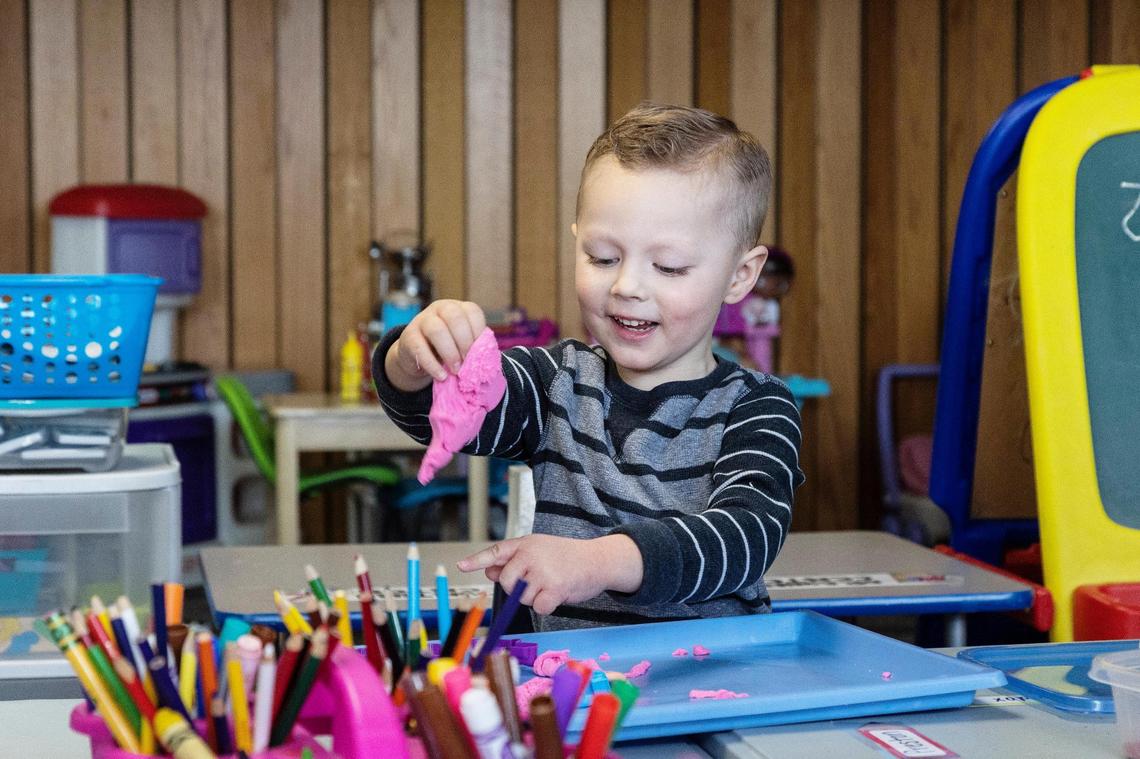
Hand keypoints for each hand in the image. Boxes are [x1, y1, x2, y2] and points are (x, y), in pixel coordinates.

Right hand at [385, 300, 485, 390]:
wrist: (415, 356)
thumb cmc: (445, 349)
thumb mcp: (460, 344)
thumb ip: (472, 347)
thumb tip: (485, 360)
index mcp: (458, 308)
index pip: (472, 311)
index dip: (478, 332)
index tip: (480, 352)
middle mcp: (440, 309)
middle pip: (454, 317)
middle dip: (464, 342)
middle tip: (468, 362)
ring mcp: (422, 320)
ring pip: (436, 330)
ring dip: (450, 353)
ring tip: (456, 370)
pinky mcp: (408, 336)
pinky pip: (420, 348)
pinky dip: (433, 365)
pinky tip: (442, 376)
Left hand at [457, 534, 642, 615]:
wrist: (598, 560)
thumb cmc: (568, 557)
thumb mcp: (539, 552)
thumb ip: (513, 561)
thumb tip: (488, 570)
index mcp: (526, 544)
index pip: (497, 551)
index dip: (477, 560)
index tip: (461, 566)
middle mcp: (531, 555)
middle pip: (506, 582)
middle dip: (517, 589)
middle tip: (536, 583)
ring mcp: (542, 571)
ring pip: (521, 597)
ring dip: (535, 598)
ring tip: (551, 585)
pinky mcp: (554, 587)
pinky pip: (538, 607)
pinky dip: (546, 606)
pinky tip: (558, 594)